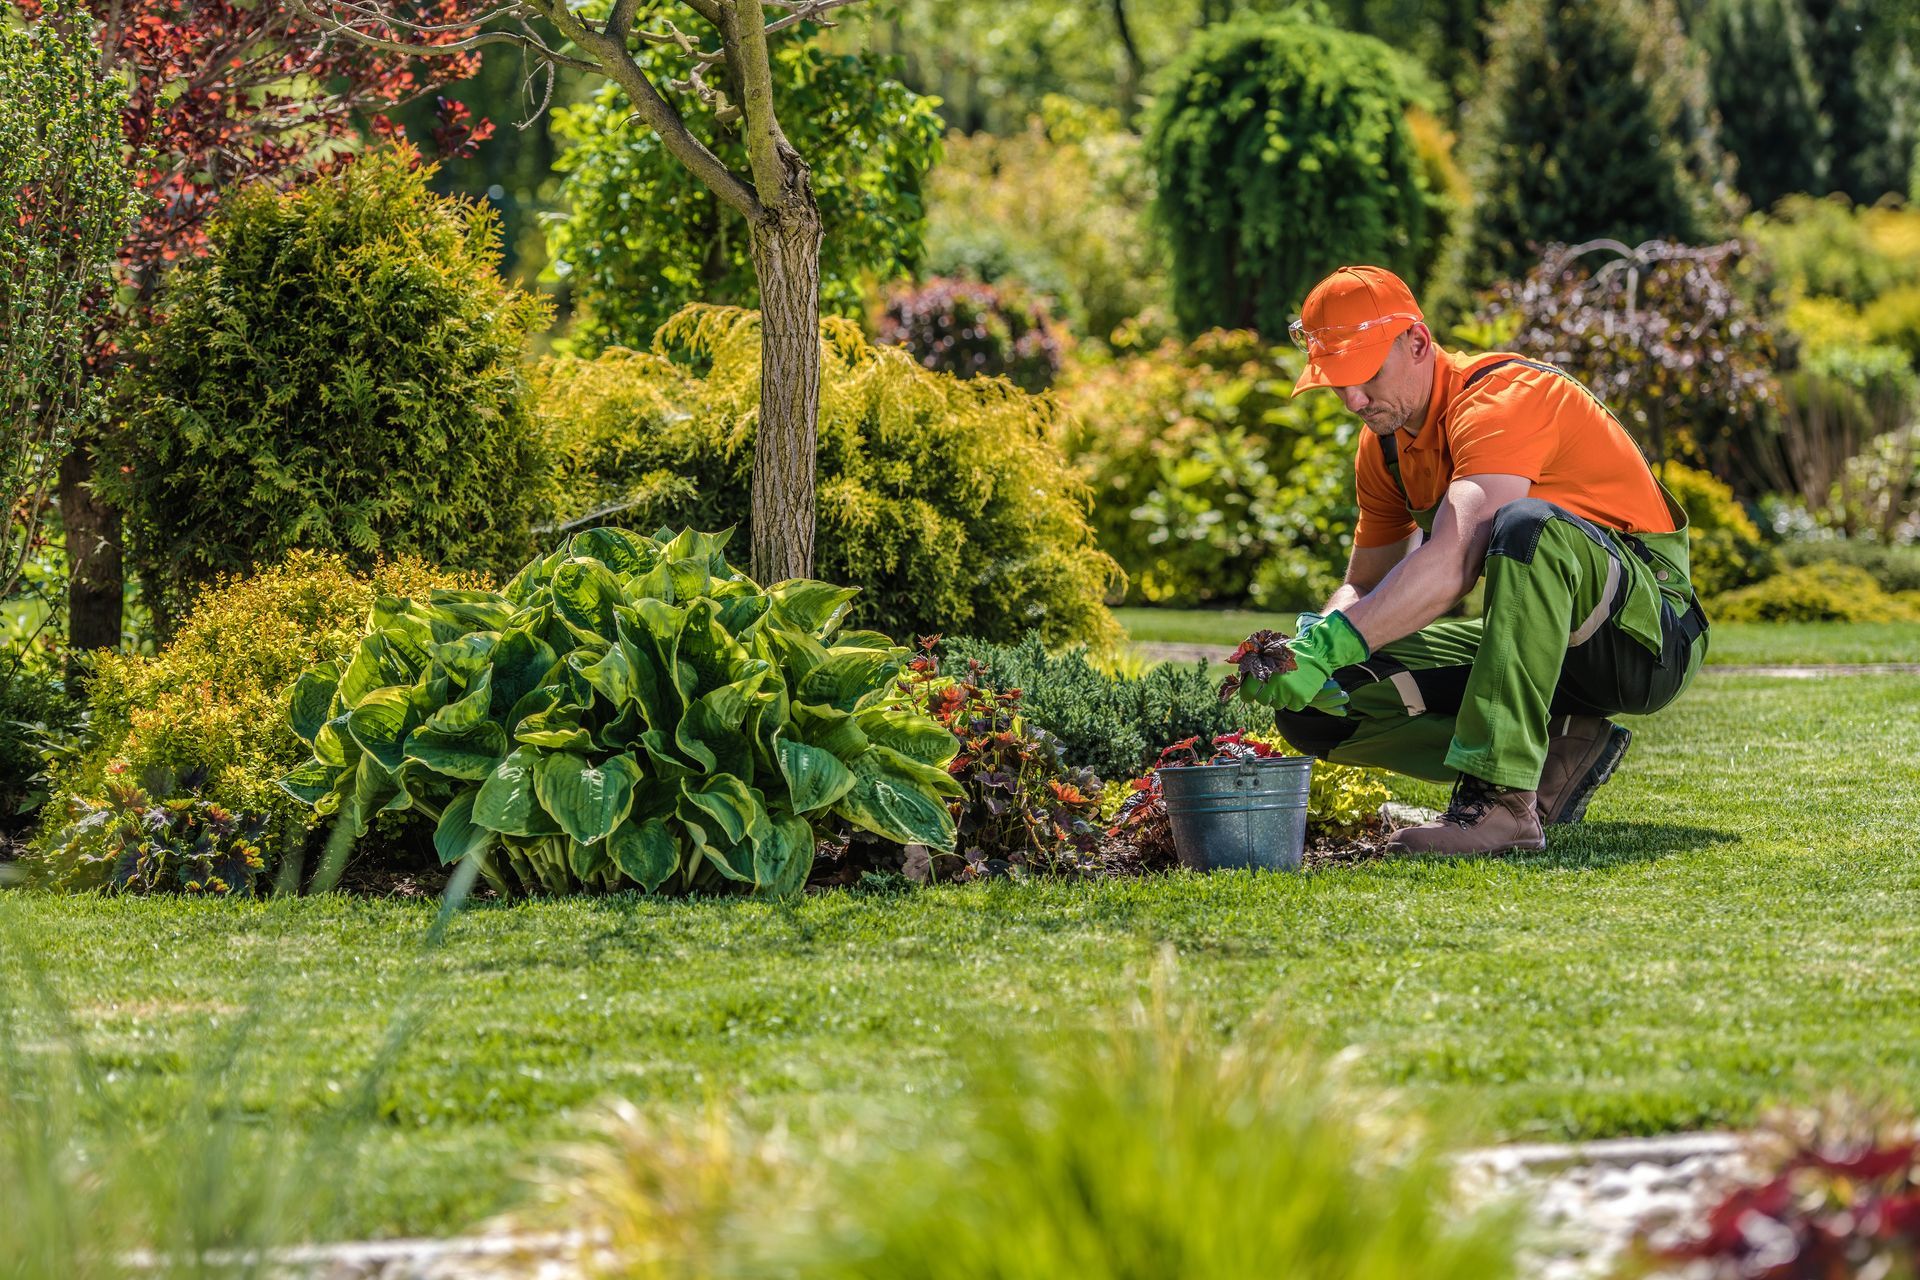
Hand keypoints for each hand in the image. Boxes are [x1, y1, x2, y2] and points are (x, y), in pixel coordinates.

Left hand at [1236, 612, 1369, 712]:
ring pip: (1277, 705)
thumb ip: (1257, 667)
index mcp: (1264, 672)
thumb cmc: (1292, 652)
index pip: (1247, 692)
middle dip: (1267, 695)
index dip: (1248, 695)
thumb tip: (1242, 680)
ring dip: (1281, 698)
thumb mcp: (1272, 654)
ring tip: (1289, 684)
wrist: (1318, 653)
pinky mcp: (1300, 700)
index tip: (1250, 696)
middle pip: (1263, 701)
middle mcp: (1275, 685)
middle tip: (1275, 686)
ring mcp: (1288, 694)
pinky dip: (1294, 701)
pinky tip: (1298, 688)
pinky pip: (1292, 707)